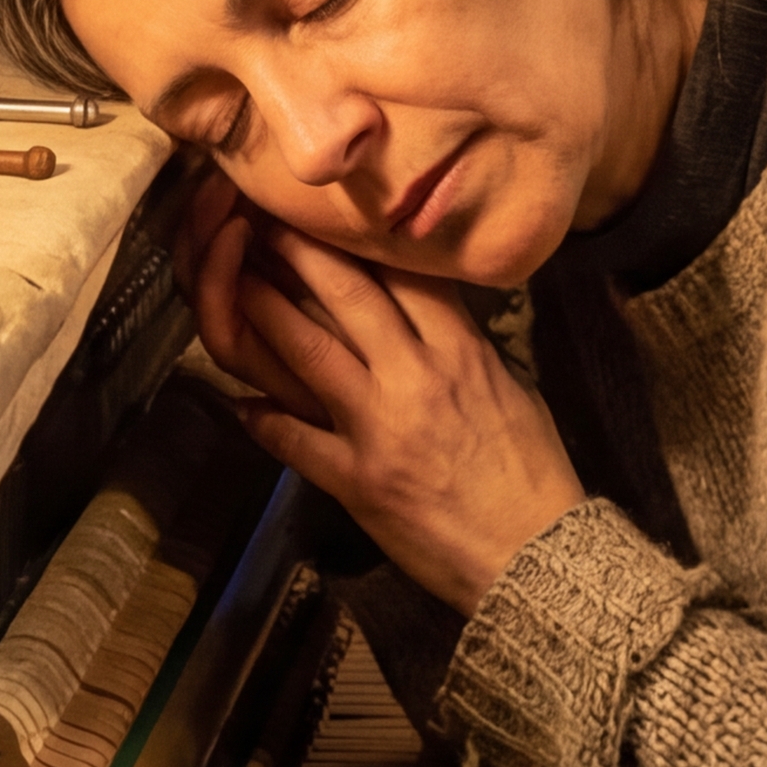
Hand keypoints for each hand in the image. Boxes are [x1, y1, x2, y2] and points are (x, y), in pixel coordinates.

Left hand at [187, 176, 588, 611]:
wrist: (536, 553)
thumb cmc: (532, 471)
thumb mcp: (508, 388)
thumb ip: (463, 345)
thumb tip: (428, 314)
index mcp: (460, 351)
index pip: (403, 273)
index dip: (358, 238)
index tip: (328, 214)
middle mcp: (416, 376)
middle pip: (347, 294)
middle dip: (299, 251)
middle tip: (263, 219)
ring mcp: (380, 427)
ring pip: (308, 351)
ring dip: (262, 311)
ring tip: (231, 281)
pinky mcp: (357, 480)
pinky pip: (294, 440)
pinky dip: (262, 420)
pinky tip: (237, 404)